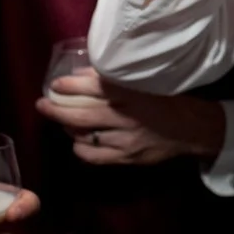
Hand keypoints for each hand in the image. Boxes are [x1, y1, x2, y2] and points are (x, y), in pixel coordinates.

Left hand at [36, 72, 225, 165]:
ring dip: (69, 129)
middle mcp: (128, 117)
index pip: (96, 88)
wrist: (192, 130)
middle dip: (57, 110)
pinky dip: (81, 148)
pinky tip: (79, 142)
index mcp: (134, 94)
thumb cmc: (168, 101)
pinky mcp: (126, 158)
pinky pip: (93, 156)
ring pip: (85, 137)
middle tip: (42, 104)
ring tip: (63, 122)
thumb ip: (116, 82)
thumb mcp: (146, 85)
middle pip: (82, 115)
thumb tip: (83, 75)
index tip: (56, 83)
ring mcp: (125, 141)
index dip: (71, 85)